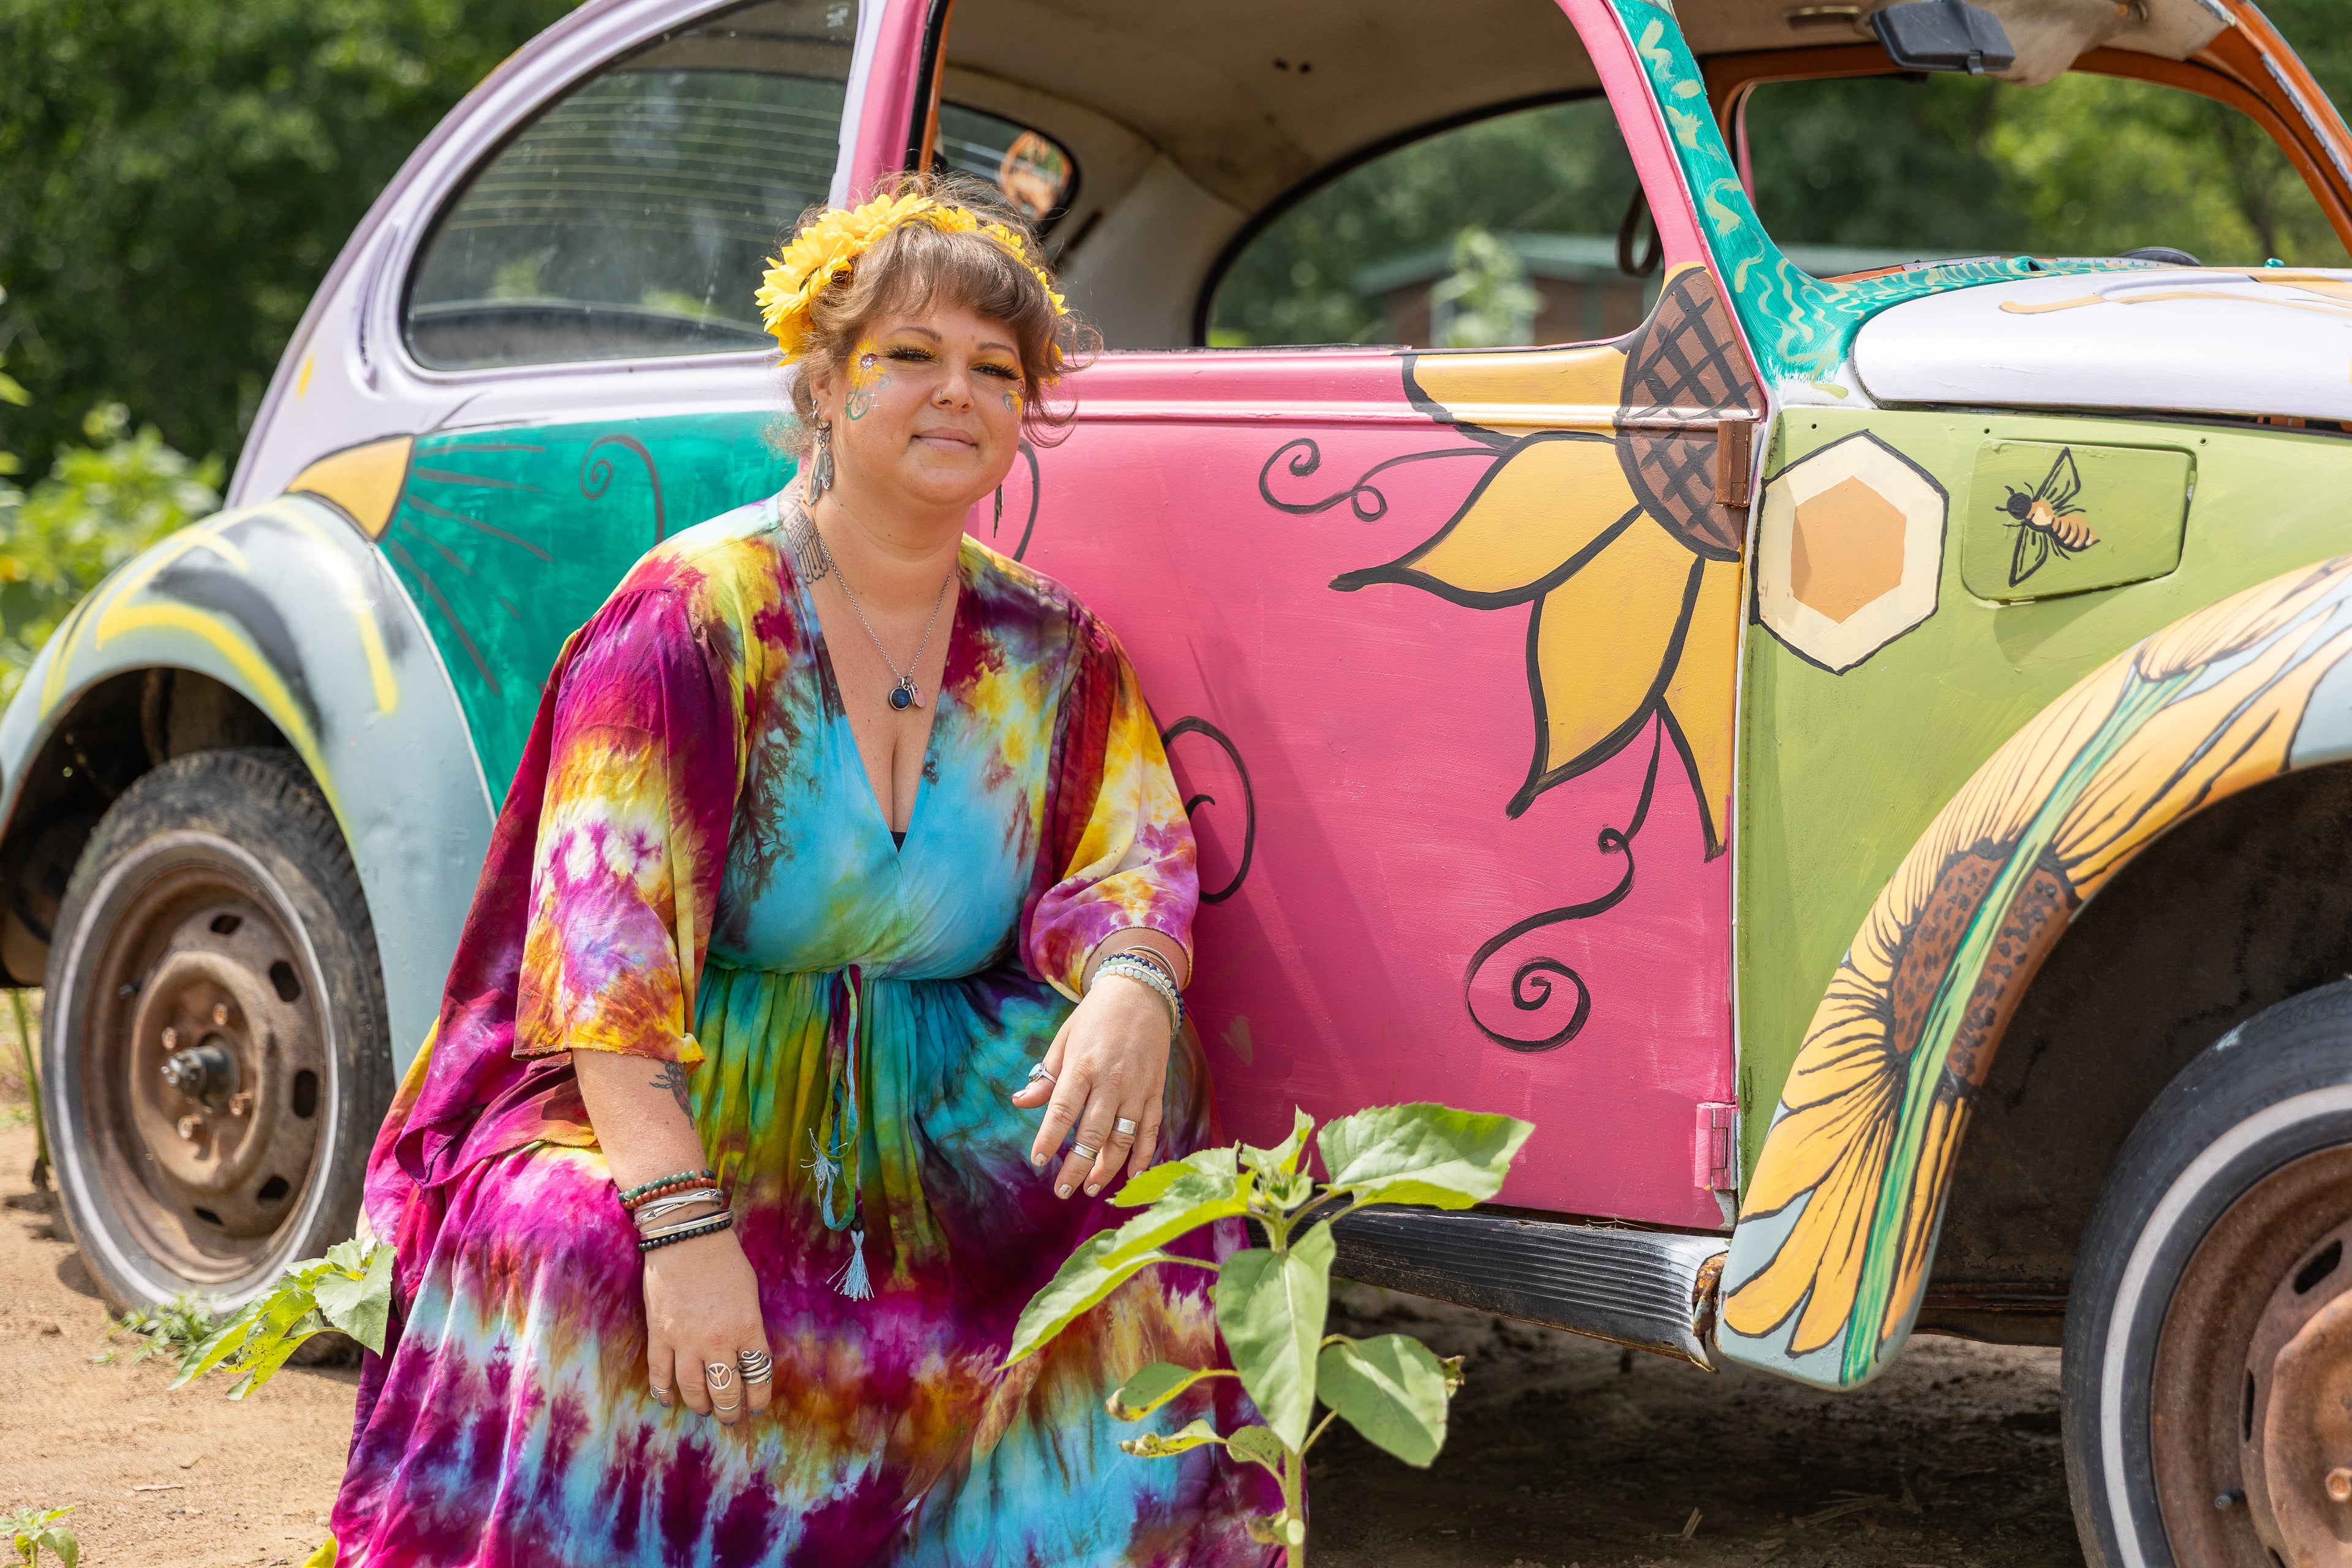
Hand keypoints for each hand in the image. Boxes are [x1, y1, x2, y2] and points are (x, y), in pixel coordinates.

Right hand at [643, 1226, 771, 1425]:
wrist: (685, 1236)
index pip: (758, 1374)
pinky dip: (662, 1391)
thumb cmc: (724, 1258)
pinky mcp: (659, 1335)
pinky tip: (667, 1400)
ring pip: (693, 1389)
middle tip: (731, 1417)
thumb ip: (749, 1325)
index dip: (758, 1396)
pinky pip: (660, 1373)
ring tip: (705, 1411)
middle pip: (726, 1389)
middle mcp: (718, 1341)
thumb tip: (746, 1354)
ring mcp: (685, 1340)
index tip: (757, 1407)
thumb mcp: (750, 1292)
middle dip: (730, 1409)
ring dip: (701, 1405)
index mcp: (747, 1327)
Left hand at [1010, 971, 1172, 1198]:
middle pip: (1093, 1134)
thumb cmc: (1095, 1017)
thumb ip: (1046, 1076)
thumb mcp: (1064, 1040)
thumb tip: (1021, 1102)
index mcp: (1083, 1066)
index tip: (1038, 1161)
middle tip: (1063, 1191)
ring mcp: (1137, 1088)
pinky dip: (1143, 1154)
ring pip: (1123, 1138)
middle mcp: (1111, 1081)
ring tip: (1091, 1188)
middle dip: (1076, 1167)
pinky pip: (1150, 1130)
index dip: (1049, 1139)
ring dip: (1107, 1167)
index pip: (1063, 1111)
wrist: (1141, 993)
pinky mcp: (1155, 1091)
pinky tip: (1131, 1174)